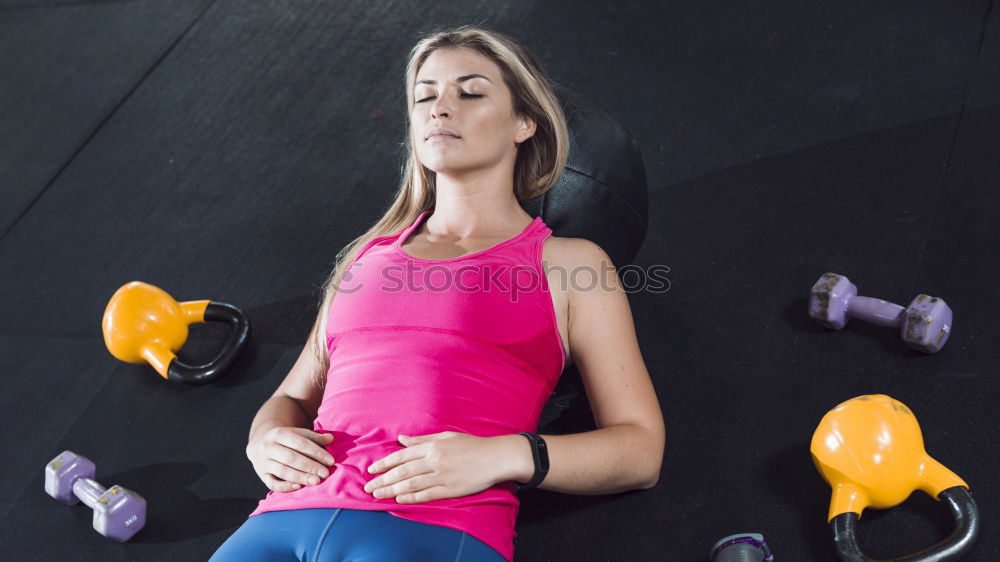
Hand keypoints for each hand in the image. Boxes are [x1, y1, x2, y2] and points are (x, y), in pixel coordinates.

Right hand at [246, 427, 335, 491]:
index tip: (331, 461)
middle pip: (291, 458)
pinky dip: (285, 487)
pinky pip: (272, 484)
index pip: (300, 443)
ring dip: (301, 477)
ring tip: (316, 481)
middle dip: (310, 466)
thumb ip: (314, 437)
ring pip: (283, 471)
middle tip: (325, 474)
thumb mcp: (297, 433)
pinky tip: (299, 486)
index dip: (317, 452)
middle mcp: (269, 447)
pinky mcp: (261, 475)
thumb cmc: (285, 440)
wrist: (259, 444)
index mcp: (279, 433)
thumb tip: (330, 439)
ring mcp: (263, 462)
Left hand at [363, 431, 503, 502]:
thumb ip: (422, 440)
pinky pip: (427, 494)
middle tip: (368, 487)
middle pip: (403, 471)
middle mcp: (435, 460)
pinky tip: (399, 500)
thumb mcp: (446, 436)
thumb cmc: (471, 445)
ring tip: (378, 495)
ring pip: (412, 484)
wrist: (495, 457)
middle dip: (383, 479)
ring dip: (392, 490)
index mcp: (433, 446)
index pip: (403, 455)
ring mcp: (443, 476)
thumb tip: (401, 439)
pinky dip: (412, 498)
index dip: (385, 463)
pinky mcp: (451, 489)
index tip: (371, 470)